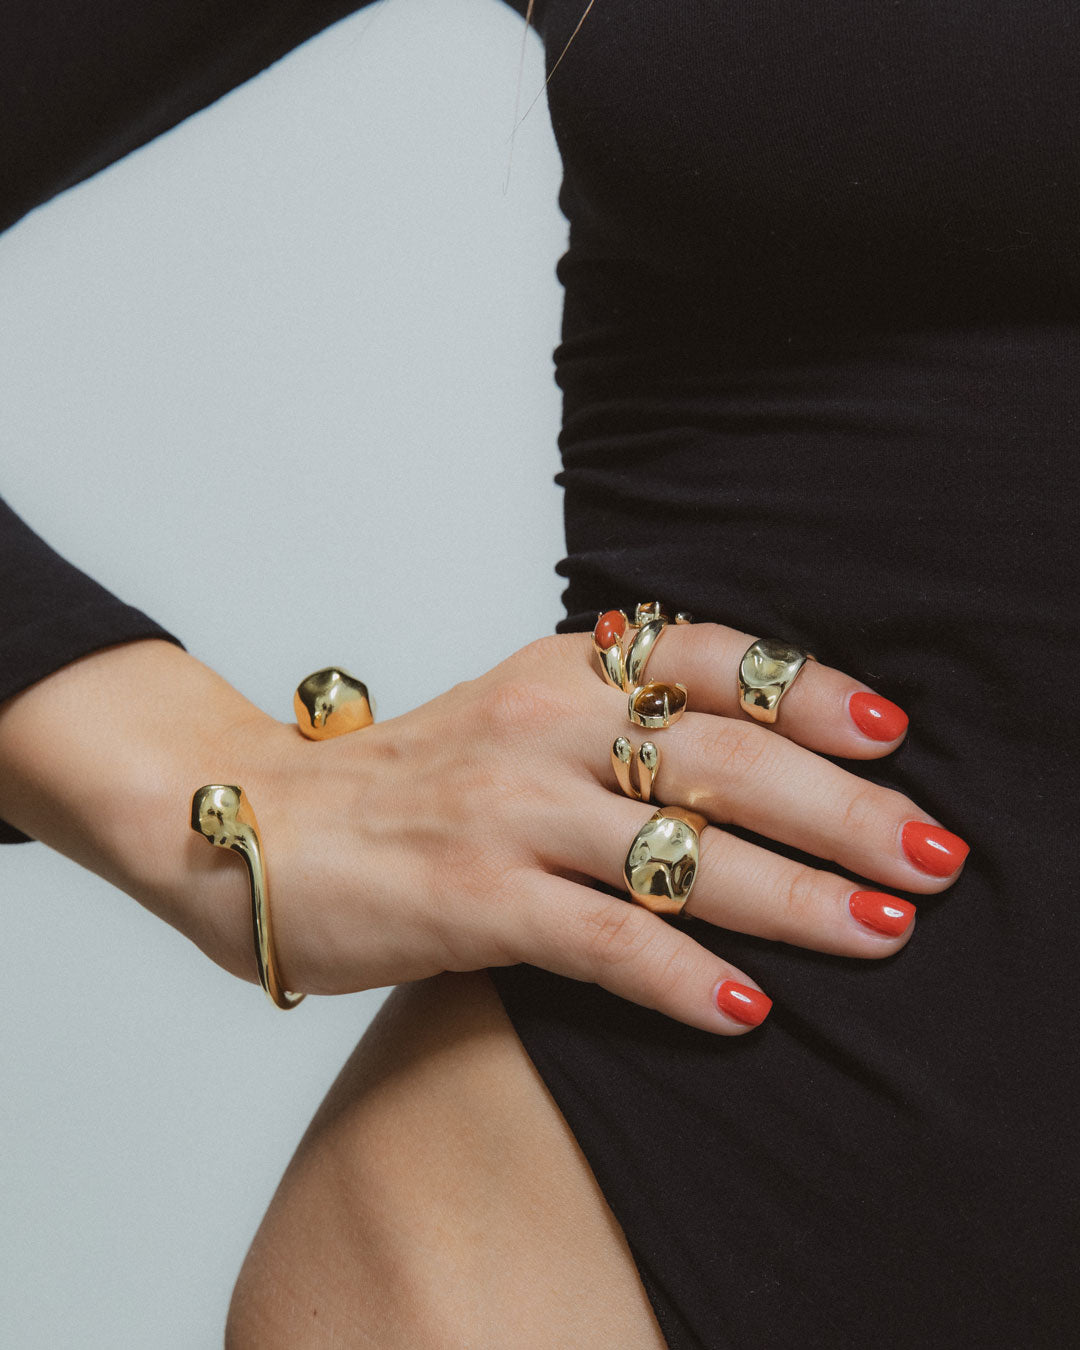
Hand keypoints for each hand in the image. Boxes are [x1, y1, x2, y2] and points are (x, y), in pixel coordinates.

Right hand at [246, 625, 966, 1034]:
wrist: (261, 822)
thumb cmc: (406, 783)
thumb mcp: (511, 714)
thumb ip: (610, 721)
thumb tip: (750, 763)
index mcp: (557, 671)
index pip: (704, 657)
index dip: (807, 690)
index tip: (888, 734)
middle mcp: (539, 725)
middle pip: (720, 758)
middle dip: (840, 808)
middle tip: (929, 855)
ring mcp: (505, 811)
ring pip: (679, 852)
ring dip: (793, 898)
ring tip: (880, 932)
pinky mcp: (469, 898)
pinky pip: (602, 940)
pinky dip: (681, 978)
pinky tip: (746, 1010)